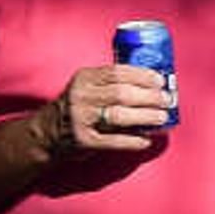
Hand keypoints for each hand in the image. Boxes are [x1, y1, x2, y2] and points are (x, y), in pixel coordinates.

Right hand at [43, 61, 173, 156]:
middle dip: (149, 97)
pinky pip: (114, 140)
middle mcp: (80, 96)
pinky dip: (133, 140)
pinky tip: (146, 140)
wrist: (48, 132)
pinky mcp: (83, 140)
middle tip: (167, 100)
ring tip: (161, 118)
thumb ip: (111, 83)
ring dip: (145, 116)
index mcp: (84, 78)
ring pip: (119, 115)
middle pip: (121, 93)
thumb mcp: (88, 87)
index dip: (142, 76)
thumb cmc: (79, 107)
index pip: (117, 72)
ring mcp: (80, 118)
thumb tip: (153, 85)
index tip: (160, 81)